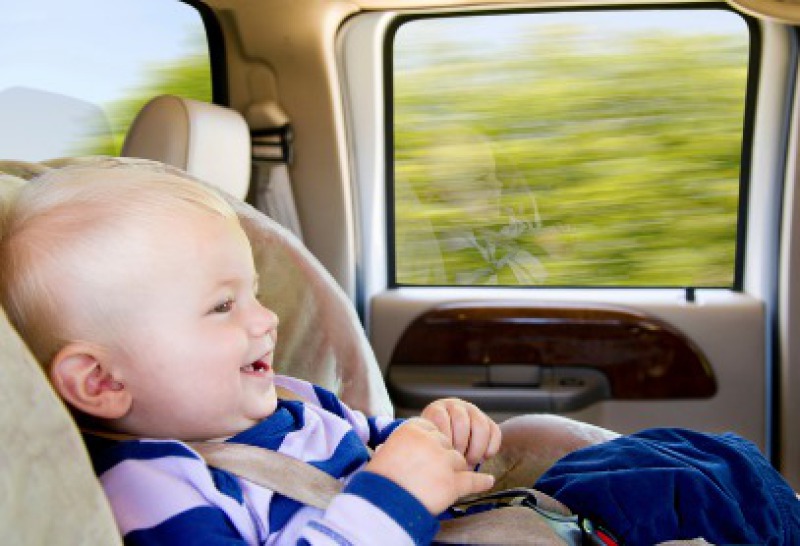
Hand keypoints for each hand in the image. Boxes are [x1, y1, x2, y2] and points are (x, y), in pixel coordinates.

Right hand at [364, 417, 493, 513]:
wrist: (379, 504)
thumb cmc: (380, 480)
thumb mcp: (387, 450)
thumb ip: (405, 444)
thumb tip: (415, 448)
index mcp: (413, 428)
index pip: (435, 430)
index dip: (433, 445)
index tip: (428, 455)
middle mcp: (430, 441)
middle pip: (448, 446)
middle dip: (443, 459)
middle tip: (431, 473)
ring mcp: (443, 461)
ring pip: (459, 463)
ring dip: (454, 473)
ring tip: (443, 483)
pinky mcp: (452, 483)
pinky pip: (472, 480)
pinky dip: (481, 481)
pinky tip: (487, 481)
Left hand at [421, 398, 501, 466]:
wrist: (454, 440)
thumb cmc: (438, 447)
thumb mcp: (432, 445)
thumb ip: (436, 448)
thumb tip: (442, 465)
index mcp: (437, 410)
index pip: (440, 418)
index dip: (444, 439)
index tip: (445, 455)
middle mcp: (455, 406)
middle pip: (461, 422)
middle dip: (461, 445)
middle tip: (458, 461)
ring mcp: (472, 411)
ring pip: (480, 426)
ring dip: (477, 448)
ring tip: (471, 461)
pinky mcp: (488, 420)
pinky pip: (495, 432)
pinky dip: (491, 447)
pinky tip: (484, 458)